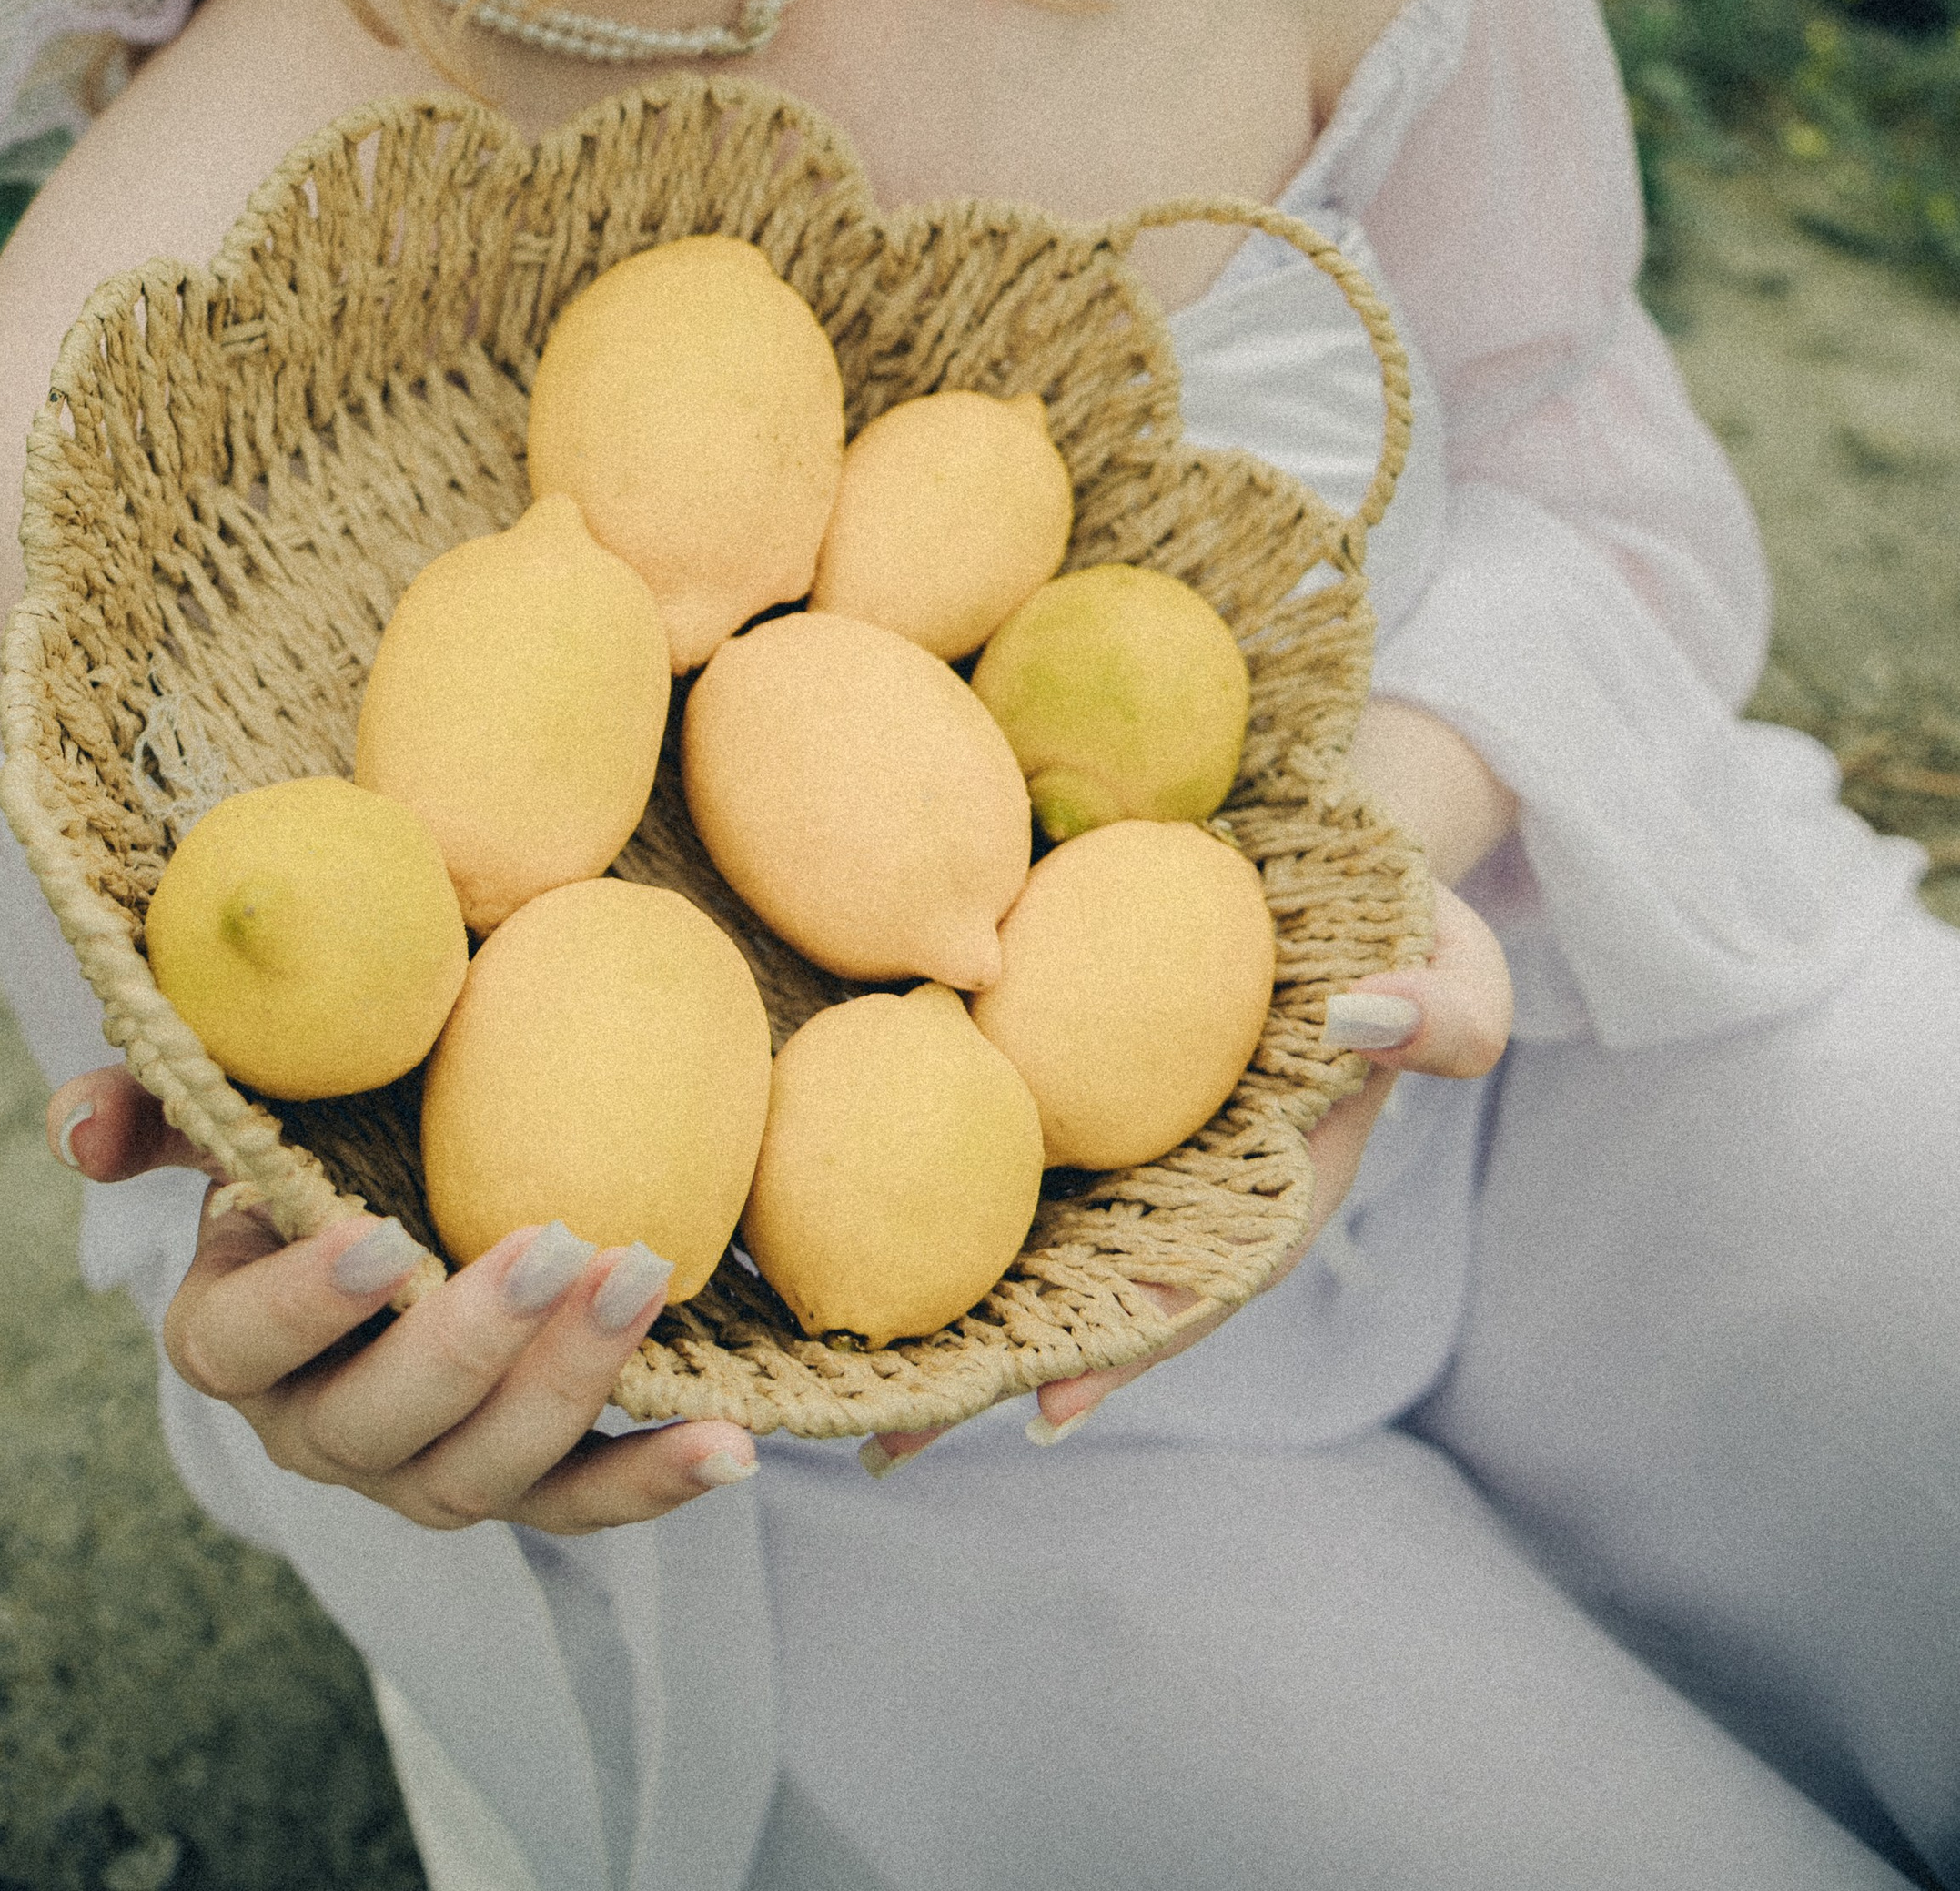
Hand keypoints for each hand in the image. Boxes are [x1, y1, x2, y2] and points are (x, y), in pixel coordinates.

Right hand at [45, 1067, 758, 1532]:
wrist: (400, 1171)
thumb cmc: (311, 1122)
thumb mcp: (231, 1095)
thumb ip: (159, 1099)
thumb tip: (75, 1128)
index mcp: (231, 1335)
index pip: (241, 1344)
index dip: (305, 1304)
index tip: (379, 1237)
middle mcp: (319, 1426)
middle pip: (380, 1425)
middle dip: (468, 1346)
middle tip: (557, 1242)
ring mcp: (423, 1467)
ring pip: (483, 1475)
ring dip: (568, 1390)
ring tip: (641, 1279)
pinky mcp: (522, 1477)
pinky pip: (583, 1503)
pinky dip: (655, 1481)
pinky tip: (734, 1448)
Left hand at [861, 875, 1512, 1472]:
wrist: (1324, 832)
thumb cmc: (1398, 912)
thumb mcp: (1456, 958)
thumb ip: (1446, 1008)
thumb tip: (1366, 1015)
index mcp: (1266, 1184)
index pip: (1197, 1286)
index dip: (1129, 1350)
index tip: (1048, 1405)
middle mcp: (1174, 1174)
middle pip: (1077, 1289)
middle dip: (988, 1364)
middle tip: (882, 1435)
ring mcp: (1108, 1117)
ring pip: (1012, 1220)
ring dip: (928, 1287)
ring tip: (821, 1360)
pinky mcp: (1049, 1048)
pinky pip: (975, 1112)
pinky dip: (906, 1156)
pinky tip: (812, 1191)